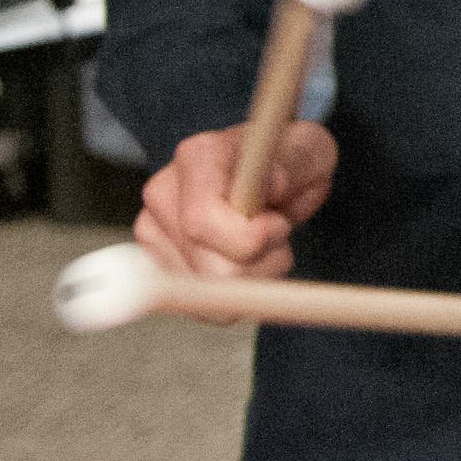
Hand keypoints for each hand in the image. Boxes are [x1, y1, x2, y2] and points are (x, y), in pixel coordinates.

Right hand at [137, 121, 334, 279]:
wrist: (274, 172)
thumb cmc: (291, 159)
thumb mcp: (306, 152)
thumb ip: (287, 170)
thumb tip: (269, 188)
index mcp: (197, 157)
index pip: (202, 222)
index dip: (250, 240)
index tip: (282, 225)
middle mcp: (163, 194)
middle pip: (208, 270)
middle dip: (261, 263)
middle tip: (280, 233)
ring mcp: (154, 232)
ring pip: (207, 296)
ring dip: (253, 280)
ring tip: (264, 244)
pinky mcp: (160, 264)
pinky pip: (204, 308)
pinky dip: (238, 296)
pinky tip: (248, 262)